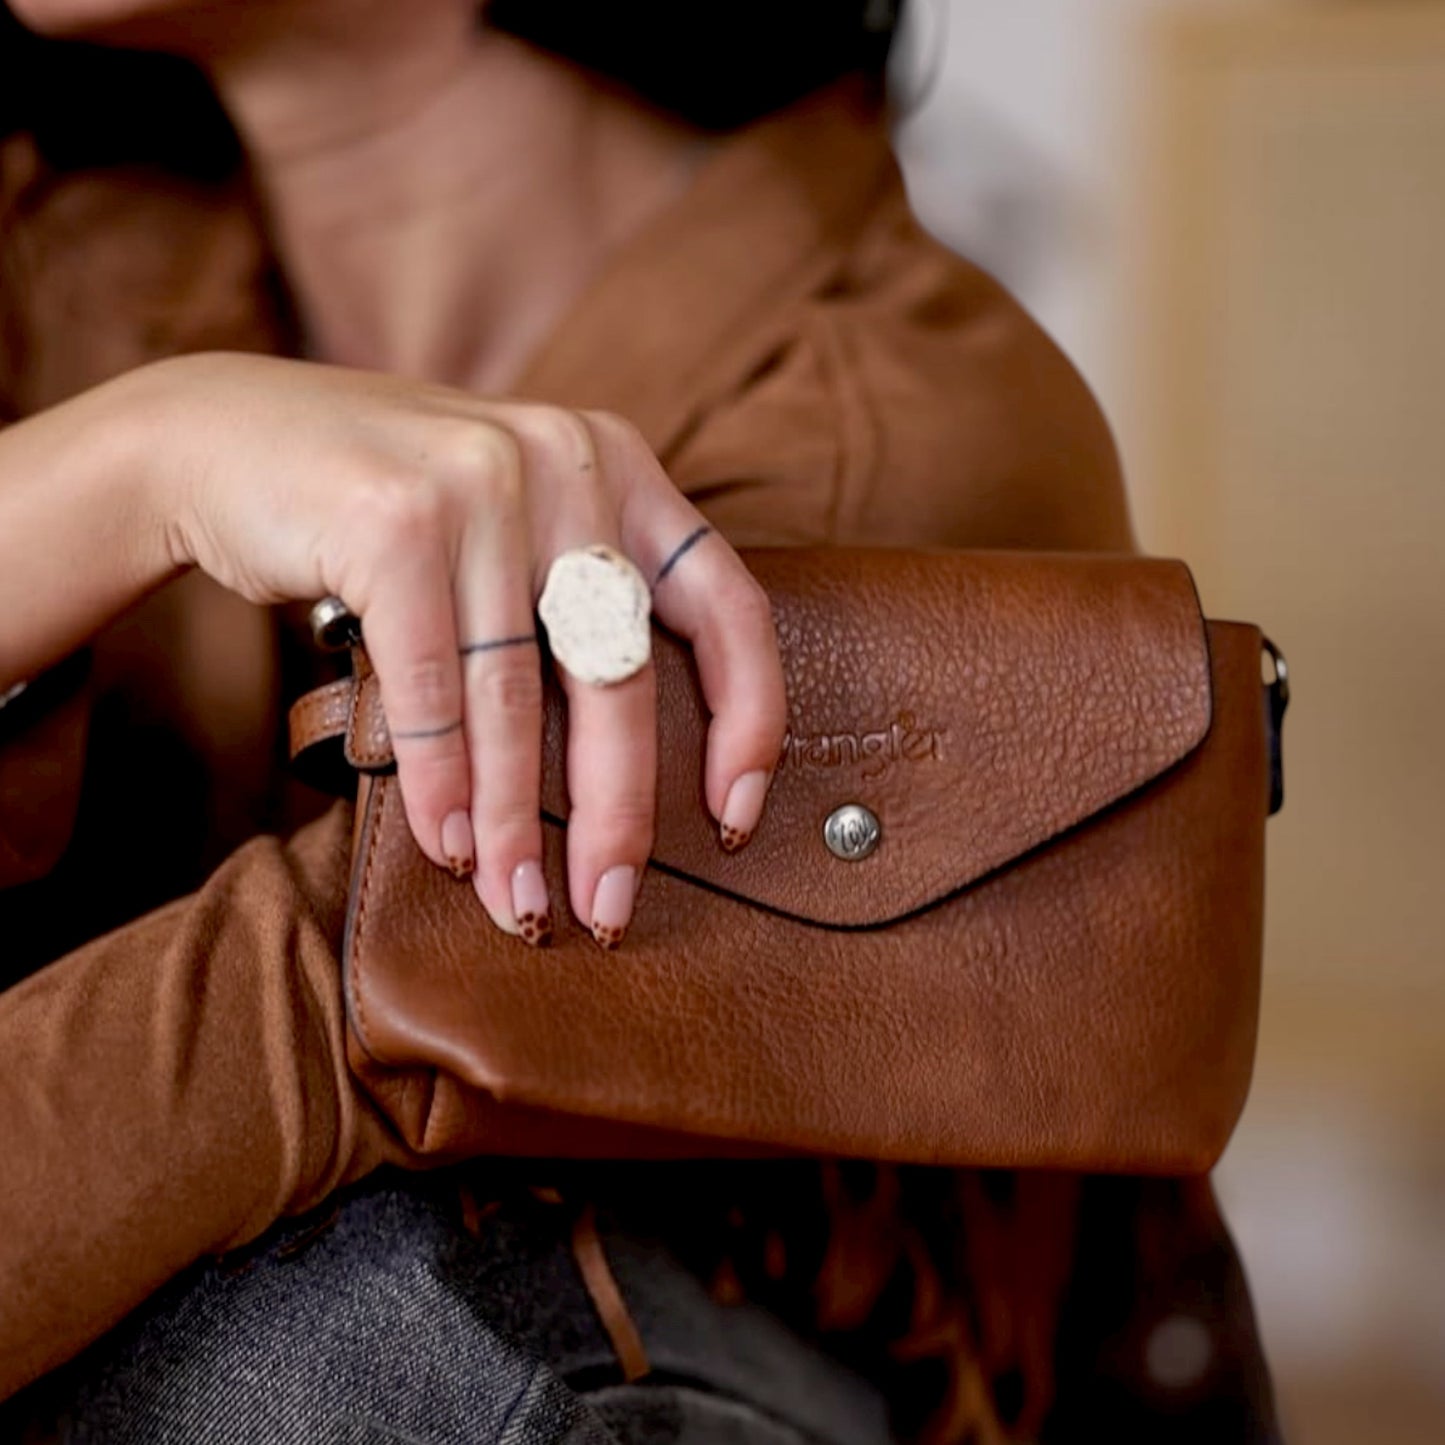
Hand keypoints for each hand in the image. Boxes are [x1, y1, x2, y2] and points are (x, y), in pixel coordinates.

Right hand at [139, 352, 785, 944]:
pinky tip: (447, 845)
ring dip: (513, 821)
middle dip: (615, 813)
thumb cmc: (388, 513)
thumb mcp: (513, 528)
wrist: (222, 437)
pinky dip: (441, 781)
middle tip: (608, 908)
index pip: (727, 607)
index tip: (735, 816)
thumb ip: (574, 601)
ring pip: (517, 695)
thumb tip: (628, 778)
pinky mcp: (394, 518)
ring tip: (516, 902)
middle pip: (618, 673)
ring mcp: (481, 481)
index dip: (748, 721)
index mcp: (620, 467)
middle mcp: (566, 461)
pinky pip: (434, 687)